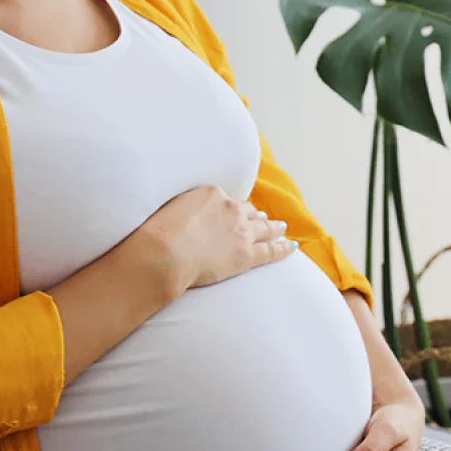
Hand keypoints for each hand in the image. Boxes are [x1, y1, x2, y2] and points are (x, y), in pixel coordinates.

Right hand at [140, 185, 297, 292]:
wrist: (165, 253)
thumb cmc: (158, 234)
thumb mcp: (169, 208)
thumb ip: (183, 207)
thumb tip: (184, 214)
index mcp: (213, 194)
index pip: (228, 200)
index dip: (233, 207)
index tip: (234, 211)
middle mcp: (232, 209)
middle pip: (249, 212)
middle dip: (256, 215)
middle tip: (263, 217)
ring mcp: (242, 233)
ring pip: (265, 228)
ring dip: (274, 228)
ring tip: (281, 228)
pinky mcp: (247, 255)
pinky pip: (271, 250)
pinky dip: (284, 248)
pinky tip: (292, 247)